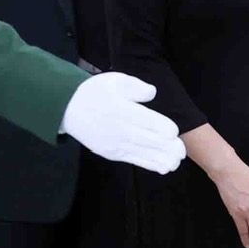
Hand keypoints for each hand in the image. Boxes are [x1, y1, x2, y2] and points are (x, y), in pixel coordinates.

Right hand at [59, 73, 183, 172]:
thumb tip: (151, 93)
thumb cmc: (96, 92)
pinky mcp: (112, 153)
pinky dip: (153, 165)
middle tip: (181, 150)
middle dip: (173, 148)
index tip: (172, 130)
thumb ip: (137, 86)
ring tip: (177, 160)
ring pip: (148, 155)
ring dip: (166, 159)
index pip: (155, 125)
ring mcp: (116, 144)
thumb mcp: (115, 80)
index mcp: (124, 111)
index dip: (169, 130)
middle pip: (156, 143)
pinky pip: (136, 161)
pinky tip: (166, 167)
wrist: (66, 108)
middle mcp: (121, 130)